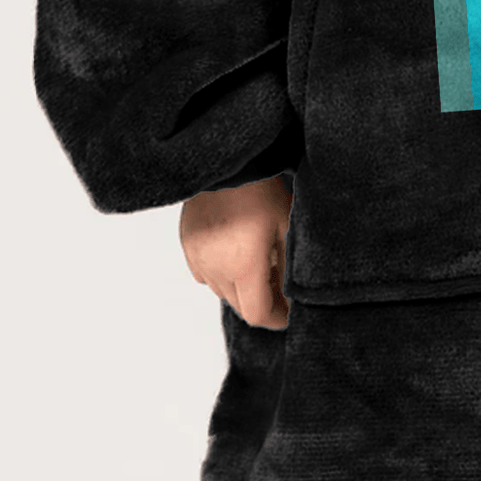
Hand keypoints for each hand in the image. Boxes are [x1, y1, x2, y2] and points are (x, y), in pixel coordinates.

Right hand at [179, 174, 292, 328]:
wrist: (227, 162)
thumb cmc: (262, 190)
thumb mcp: (286, 228)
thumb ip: (288, 270)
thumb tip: (292, 298)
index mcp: (243, 267)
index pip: (257, 315)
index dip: (277, 318)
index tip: (290, 311)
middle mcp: (216, 269)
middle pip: (240, 306)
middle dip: (261, 301)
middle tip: (280, 284)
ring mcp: (198, 258)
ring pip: (222, 290)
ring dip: (241, 286)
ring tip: (259, 261)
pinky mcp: (187, 246)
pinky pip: (206, 273)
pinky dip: (222, 271)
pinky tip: (236, 249)